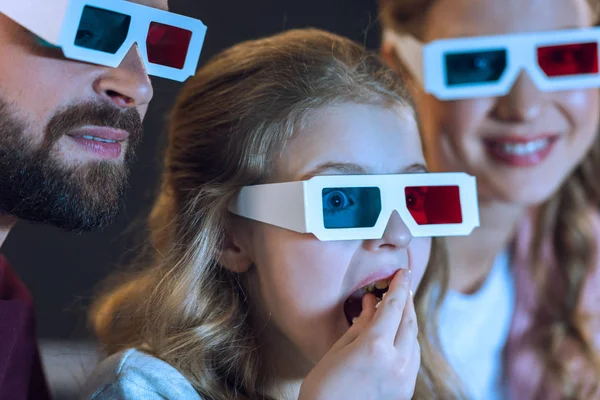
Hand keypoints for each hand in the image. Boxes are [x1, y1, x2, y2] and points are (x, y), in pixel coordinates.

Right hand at [299, 269, 418, 399]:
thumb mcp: (338, 350)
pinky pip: (412, 357)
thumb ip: (360, 325)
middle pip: (408, 321)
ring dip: (407, 321)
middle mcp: (396, 362)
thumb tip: (371, 304)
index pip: (394, 307)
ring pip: (413, 339)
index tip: (403, 272)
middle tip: (402, 285)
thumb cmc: (324, 389)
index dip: (399, 286)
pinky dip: (407, 340)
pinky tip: (396, 335)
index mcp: (376, 347)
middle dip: (406, 300)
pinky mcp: (404, 390)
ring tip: (397, 308)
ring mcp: (404, 379)